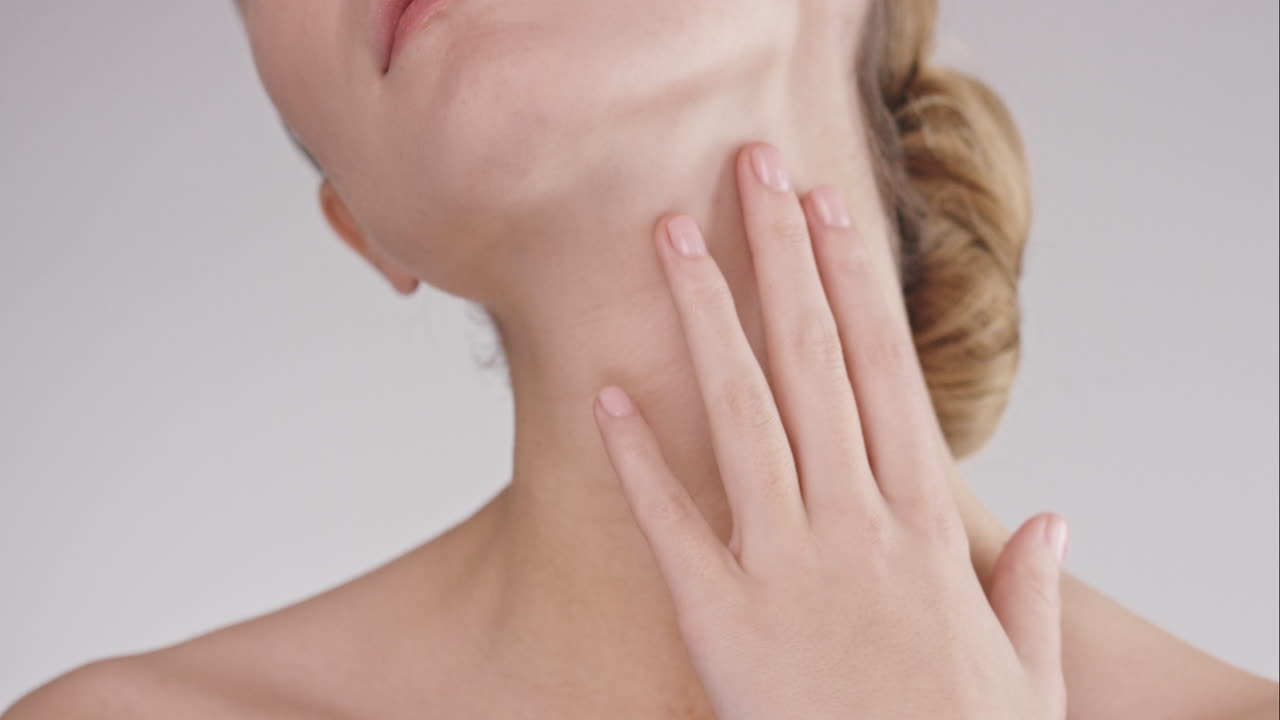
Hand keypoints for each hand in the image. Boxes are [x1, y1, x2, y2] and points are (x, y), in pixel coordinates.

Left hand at [591, 142, 1069, 718]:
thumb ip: (1032, 587)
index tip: (831, 213)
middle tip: (751, 173)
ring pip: (741, 414)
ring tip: (672, 238)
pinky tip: (607, 392)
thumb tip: (1056, 521)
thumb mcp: (1025, 673)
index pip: (885, 371)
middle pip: (812, 362)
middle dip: (780, 257)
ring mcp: (784, 566)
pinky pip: (671, 523)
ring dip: (705, 318)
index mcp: (924, 528)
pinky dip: (638, 457)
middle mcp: (854, 524)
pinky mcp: (719, 620)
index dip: (853, 283)